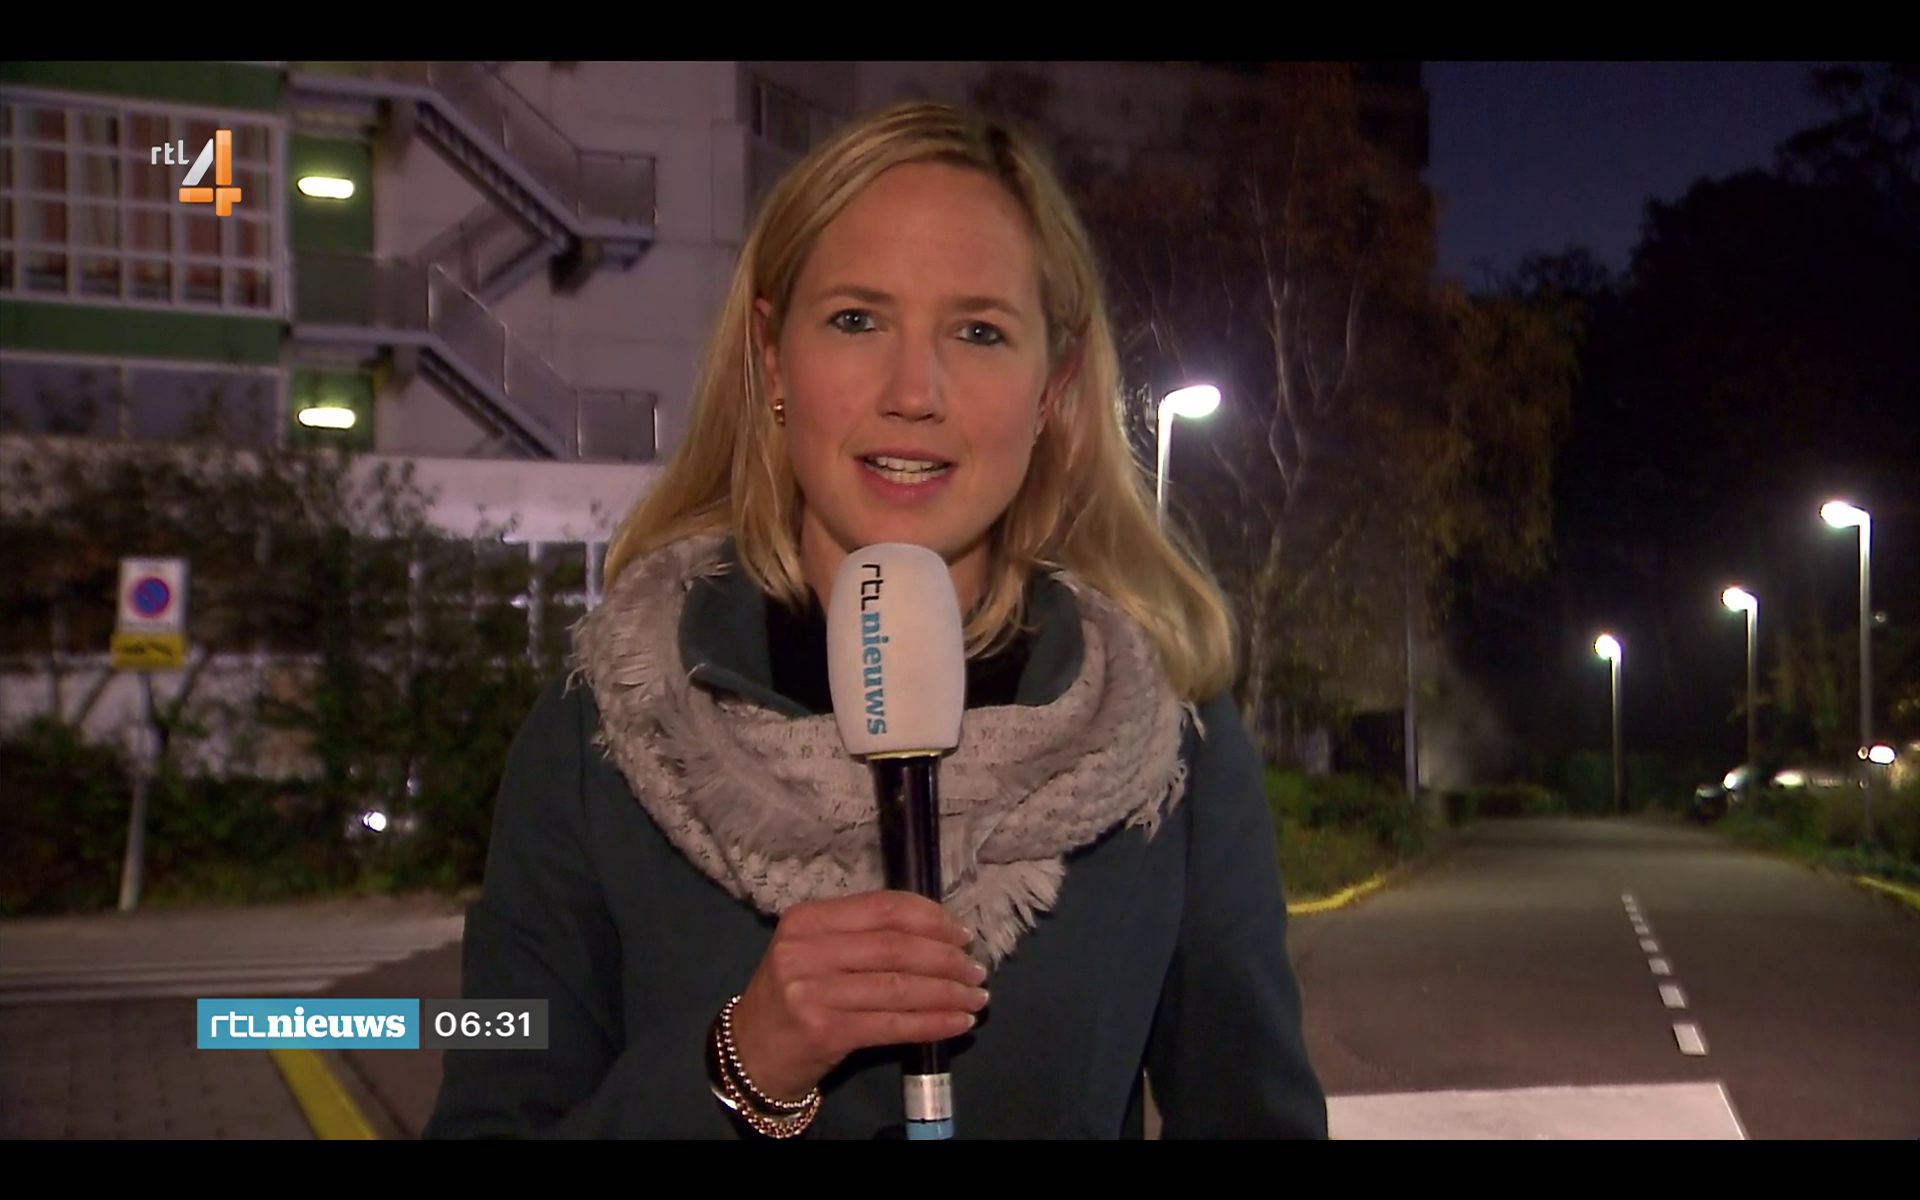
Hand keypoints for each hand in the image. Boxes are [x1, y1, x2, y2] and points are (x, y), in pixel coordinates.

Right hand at [727, 891, 989, 1101]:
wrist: (750, 1053)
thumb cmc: (793, 997)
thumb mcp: (814, 952)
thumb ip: (862, 937)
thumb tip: (940, 934)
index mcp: (807, 919)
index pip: (883, 908)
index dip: (931, 918)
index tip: (962, 934)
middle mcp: (806, 950)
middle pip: (897, 947)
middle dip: (947, 958)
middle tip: (977, 969)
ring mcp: (812, 991)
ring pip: (900, 985)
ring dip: (948, 992)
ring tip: (977, 997)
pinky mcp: (825, 1030)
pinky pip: (894, 1023)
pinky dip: (933, 1023)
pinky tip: (959, 1023)